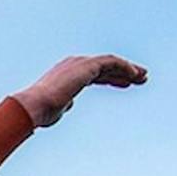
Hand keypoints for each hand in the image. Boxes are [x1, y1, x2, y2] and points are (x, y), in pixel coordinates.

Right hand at [13, 54, 147, 128]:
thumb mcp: (55, 110)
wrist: (33, 107)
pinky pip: (111, 63)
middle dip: (123, 72)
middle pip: (105, 66)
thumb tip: (69, 104)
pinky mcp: (87, 66)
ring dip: (128, 69)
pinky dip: (124, 67)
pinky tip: (135, 75)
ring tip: (143, 77)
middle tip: (140, 77)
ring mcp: (80, 63)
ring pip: (111, 62)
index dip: (111, 78)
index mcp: (66, 73)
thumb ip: (64, 104)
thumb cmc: (40, 112)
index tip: (126, 83)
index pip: (94, 73)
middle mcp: (74, 64)